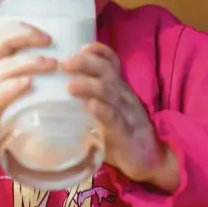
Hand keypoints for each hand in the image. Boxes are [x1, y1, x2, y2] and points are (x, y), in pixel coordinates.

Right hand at [0, 22, 55, 155]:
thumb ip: (2, 65)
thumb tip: (36, 57)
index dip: (22, 27)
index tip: (44, 33)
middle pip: (2, 40)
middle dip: (28, 35)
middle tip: (50, 41)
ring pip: (5, 66)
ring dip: (32, 61)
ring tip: (52, 64)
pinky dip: (15, 85)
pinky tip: (30, 82)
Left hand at [61, 42, 178, 192]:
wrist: (150, 159)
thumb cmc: (120, 132)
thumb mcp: (107, 109)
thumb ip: (89, 97)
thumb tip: (57, 87)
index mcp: (118, 87)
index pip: (112, 61)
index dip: (98, 51)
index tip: (79, 47)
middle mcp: (123, 95)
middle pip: (106, 71)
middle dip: (85, 62)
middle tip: (64, 63)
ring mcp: (126, 113)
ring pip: (109, 92)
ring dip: (88, 85)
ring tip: (69, 85)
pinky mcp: (126, 134)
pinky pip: (115, 119)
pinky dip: (103, 110)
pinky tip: (92, 105)